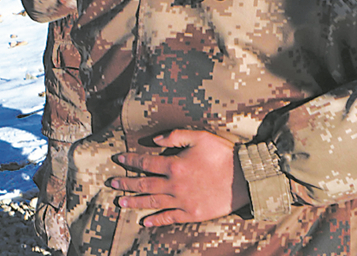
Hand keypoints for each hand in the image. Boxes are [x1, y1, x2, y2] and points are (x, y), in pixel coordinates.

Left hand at [108, 129, 248, 226]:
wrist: (244, 178)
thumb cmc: (223, 154)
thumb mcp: (201, 137)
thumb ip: (176, 136)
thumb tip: (156, 139)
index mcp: (175, 164)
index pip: (146, 163)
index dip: (131, 160)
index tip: (119, 159)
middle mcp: (174, 184)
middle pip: (144, 184)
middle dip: (126, 183)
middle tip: (112, 183)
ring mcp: (182, 201)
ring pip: (152, 202)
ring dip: (135, 202)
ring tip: (120, 202)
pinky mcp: (191, 213)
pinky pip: (169, 218)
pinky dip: (156, 220)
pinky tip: (145, 221)